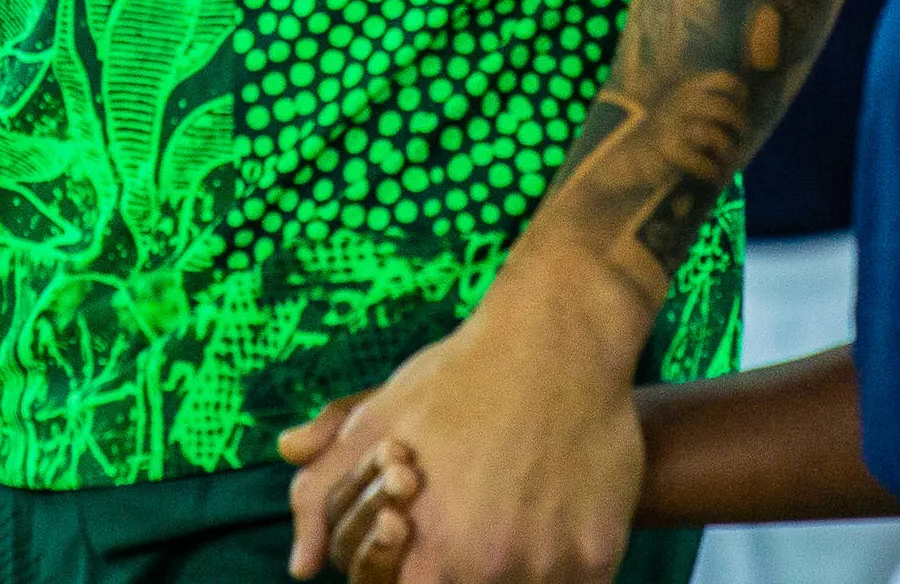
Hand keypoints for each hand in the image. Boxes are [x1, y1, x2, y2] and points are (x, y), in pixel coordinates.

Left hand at [282, 253, 646, 582]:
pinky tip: (554, 511)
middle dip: (463, 563)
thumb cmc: (459, 379)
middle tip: (479, 511)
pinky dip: (561, 563)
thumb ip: (321, 497)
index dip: (412, 570)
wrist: (559, 339)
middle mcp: (483, 575)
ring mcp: (546, 572)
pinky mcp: (598, 561)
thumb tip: (301, 566)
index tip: (431, 537)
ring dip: (515, 565)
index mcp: (423, 560)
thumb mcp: (374, 424)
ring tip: (516, 505)